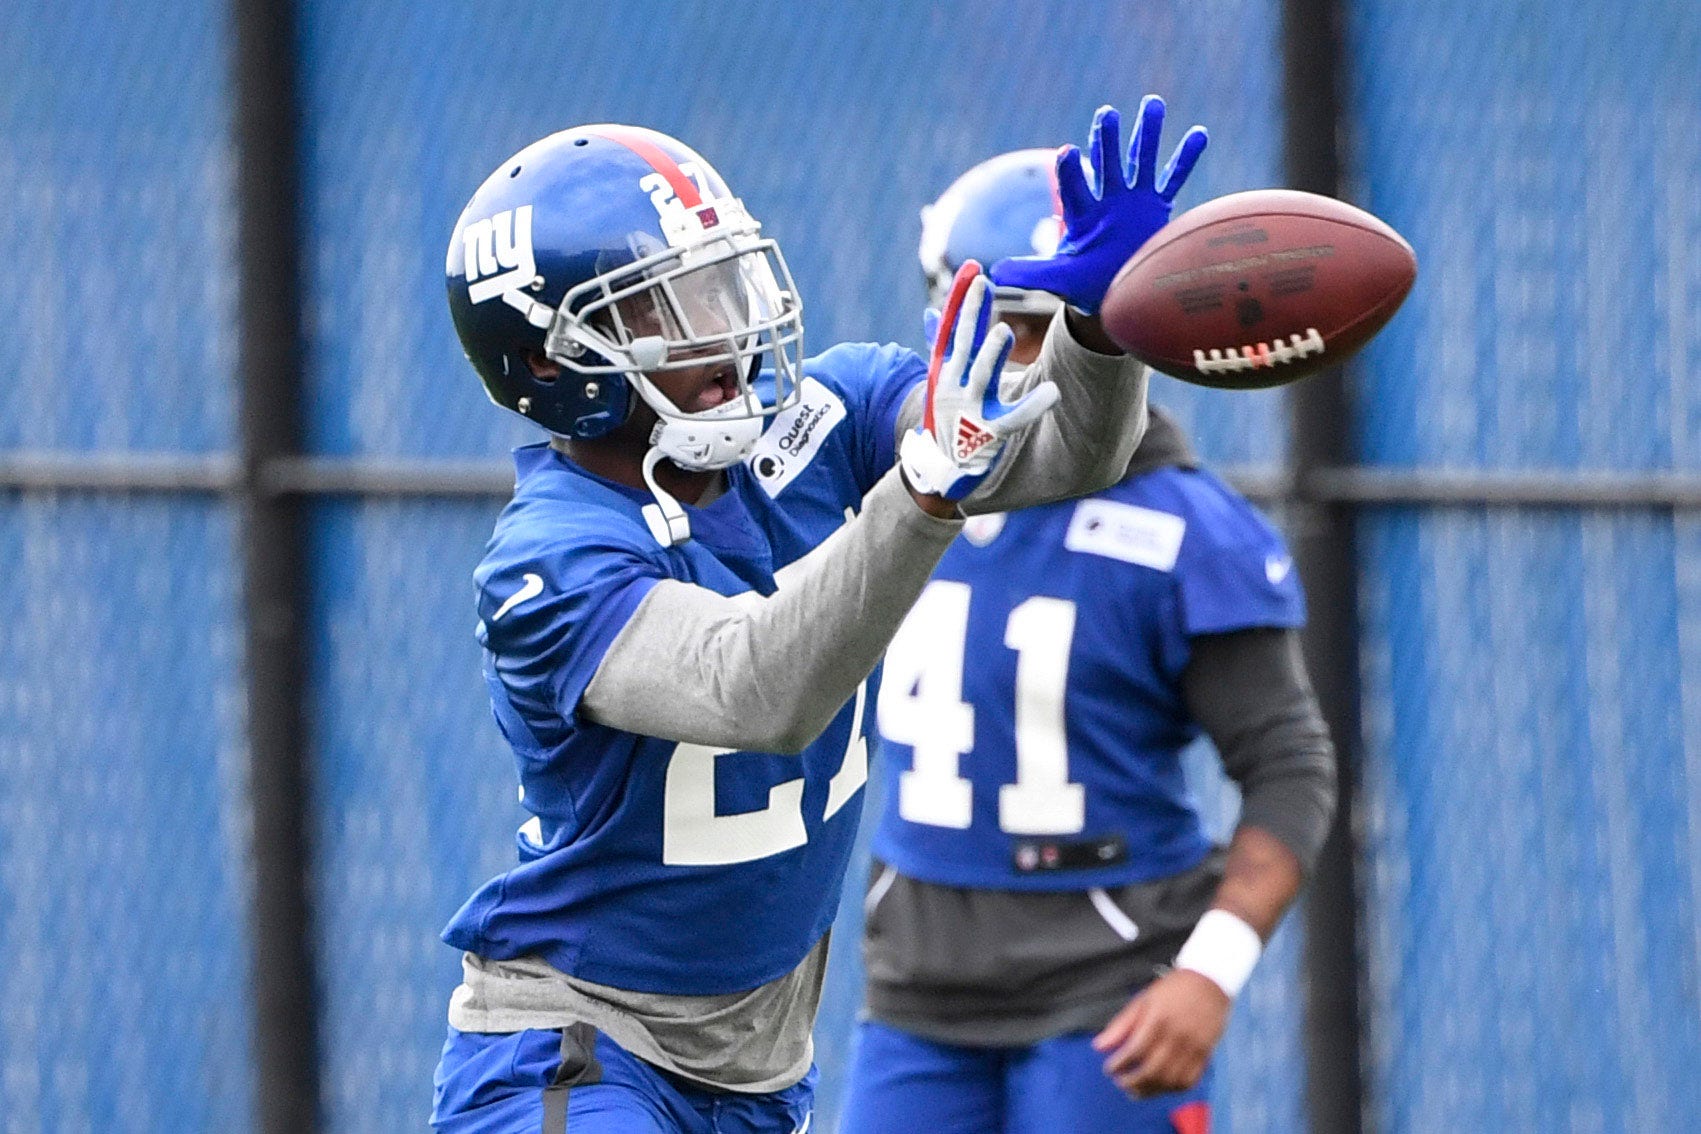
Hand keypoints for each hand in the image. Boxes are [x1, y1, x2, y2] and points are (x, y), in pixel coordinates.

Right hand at [900, 262, 1058, 502]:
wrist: (940, 469)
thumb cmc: (947, 419)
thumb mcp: (939, 381)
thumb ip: (940, 346)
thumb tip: (931, 313)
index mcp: (945, 373)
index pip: (953, 329)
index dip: (962, 301)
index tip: (974, 271)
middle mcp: (953, 388)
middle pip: (963, 345)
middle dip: (971, 314)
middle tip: (983, 284)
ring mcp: (968, 411)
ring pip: (981, 378)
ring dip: (992, 355)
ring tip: (1004, 331)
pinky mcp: (987, 435)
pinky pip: (1013, 419)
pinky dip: (1032, 406)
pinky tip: (1053, 393)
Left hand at [991, 97, 1207, 313]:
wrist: (1112, 292)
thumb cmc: (1081, 285)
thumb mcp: (1055, 279)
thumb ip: (1029, 272)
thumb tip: (995, 272)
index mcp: (1081, 213)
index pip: (1074, 186)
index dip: (1070, 170)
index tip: (1069, 151)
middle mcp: (1107, 200)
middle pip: (1106, 163)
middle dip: (1106, 140)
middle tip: (1106, 114)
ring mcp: (1133, 200)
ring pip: (1140, 161)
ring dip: (1147, 134)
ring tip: (1153, 103)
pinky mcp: (1157, 207)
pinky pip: (1174, 179)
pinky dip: (1185, 158)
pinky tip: (1198, 133)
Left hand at [1092, 968, 1228, 1098]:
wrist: (1209, 983)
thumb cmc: (1172, 990)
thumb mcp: (1142, 1000)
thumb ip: (1121, 1025)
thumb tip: (1098, 1047)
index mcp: (1158, 1019)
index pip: (1135, 1051)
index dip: (1119, 1064)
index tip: (1109, 1069)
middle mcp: (1177, 1036)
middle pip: (1152, 1070)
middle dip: (1132, 1082)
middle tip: (1120, 1082)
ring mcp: (1194, 1048)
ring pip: (1170, 1080)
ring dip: (1150, 1090)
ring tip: (1136, 1091)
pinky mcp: (1205, 1055)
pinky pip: (1189, 1081)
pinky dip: (1172, 1089)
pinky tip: (1160, 1087)